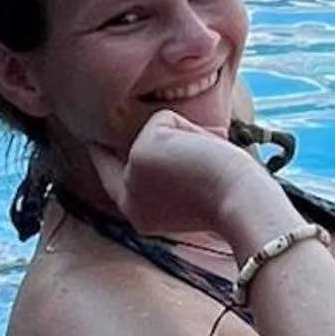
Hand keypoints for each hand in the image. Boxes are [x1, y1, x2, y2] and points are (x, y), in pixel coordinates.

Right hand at [96, 110, 294, 248]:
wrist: (240, 202)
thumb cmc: (231, 197)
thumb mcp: (188, 193)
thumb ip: (166, 176)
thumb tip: (165, 134)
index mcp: (140, 216)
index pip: (113, 182)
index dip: (104, 160)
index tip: (94, 144)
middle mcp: (128, 201)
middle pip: (114, 156)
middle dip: (123, 139)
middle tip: (109, 125)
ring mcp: (131, 175)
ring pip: (151, 132)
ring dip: (182, 135)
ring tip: (205, 157)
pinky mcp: (141, 152)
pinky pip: (163, 120)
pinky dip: (186, 127)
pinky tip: (201, 148)